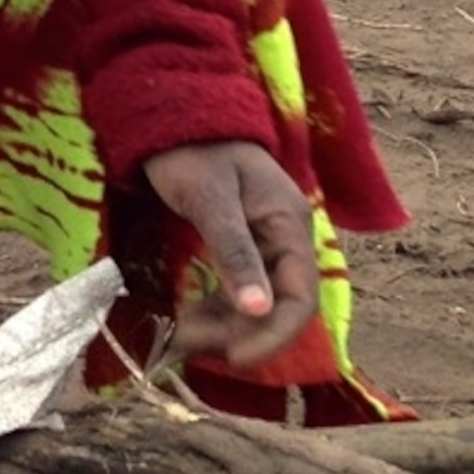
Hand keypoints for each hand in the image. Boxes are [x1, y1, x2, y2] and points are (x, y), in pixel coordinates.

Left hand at [142, 137, 319, 368]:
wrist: (173, 115)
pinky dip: (216, 308)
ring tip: (181, 336)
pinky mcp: (240, 245)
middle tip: (189, 343)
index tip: (234, 357)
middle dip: (239, 332)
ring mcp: (263, 243)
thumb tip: (260, 310)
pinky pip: (238, 288)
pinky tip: (188, 318)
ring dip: (224, 325)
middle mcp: (284, 239)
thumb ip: (236, 253)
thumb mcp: (212, 200)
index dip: (273, 334)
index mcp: (289, 226)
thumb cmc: (193, 151)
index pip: (300, 298)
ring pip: (255, 302)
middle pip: (277, 305)